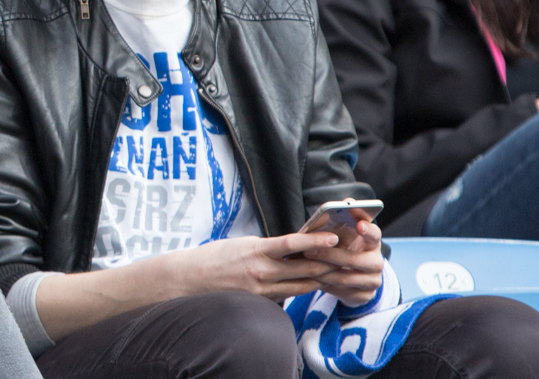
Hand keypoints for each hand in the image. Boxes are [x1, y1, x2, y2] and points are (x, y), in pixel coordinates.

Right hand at [162, 232, 343, 301]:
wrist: (190, 279)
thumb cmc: (215, 257)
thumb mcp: (243, 244)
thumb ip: (268, 248)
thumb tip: (293, 248)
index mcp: (257, 250)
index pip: (293, 245)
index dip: (316, 243)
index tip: (333, 238)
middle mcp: (261, 271)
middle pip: (303, 269)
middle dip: (328, 264)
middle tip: (348, 258)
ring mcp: (261, 289)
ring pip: (300, 285)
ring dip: (320, 279)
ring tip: (340, 272)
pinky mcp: (259, 301)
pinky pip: (287, 295)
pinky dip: (301, 288)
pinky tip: (314, 284)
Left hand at [300, 218, 383, 306]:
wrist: (353, 278)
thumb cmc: (345, 248)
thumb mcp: (344, 236)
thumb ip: (342, 221)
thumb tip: (339, 205)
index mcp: (373, 243)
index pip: (374, 234)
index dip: (368, 230)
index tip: (359, 225)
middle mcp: (376, 262)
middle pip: (354, 259)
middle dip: (329, 255)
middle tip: (308, 250)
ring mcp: (372, 281)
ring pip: (345, 278)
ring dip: (322, 272)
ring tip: (304, 266)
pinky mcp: (365, 296)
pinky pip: (341, 291)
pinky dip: (324, 285)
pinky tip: (312, 279)